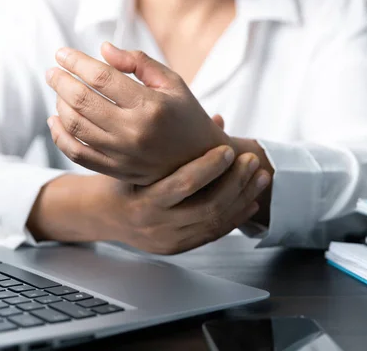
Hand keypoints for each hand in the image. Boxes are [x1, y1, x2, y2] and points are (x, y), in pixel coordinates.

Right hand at [28, 144, 270, 253]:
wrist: (104, 215)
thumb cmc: (122, 178)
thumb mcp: (138, 159)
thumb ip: (174, 140)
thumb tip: (219, 119)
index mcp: (143, 200)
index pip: (183, 184)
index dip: (210, 167)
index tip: (229, 149)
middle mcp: (156, 224)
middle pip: (208, 207)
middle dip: (236, 183)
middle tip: (253, 161)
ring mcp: (168, 240)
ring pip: (216, 222)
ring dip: (243, 198)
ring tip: (261, 178)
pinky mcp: (178, 248)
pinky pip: (213, 235)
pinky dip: (235, 218)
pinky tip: (251, 202)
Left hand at [46, 42, 229, 185]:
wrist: (201, 160)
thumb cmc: (186, 114)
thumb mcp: (173, 82)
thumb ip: (139, 62)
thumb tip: (103, 49)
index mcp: (151, 105)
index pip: (101, 77)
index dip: (76, 62)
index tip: (61, 54)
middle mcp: (135, 131)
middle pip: (82, 101)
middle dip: (60, 81)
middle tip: (52, 72)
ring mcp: (123, 154)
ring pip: (75, 126)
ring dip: (59, 105)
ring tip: (58, 92)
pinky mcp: (116, 170)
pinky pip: (77, 154)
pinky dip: (60, 136)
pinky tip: (55, 121)